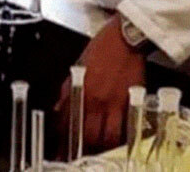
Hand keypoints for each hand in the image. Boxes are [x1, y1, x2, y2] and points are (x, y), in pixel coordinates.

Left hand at [55, 15, 145, 153]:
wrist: (126, 37)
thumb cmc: (104, 46)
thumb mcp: (79, 63)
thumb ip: (68, 87)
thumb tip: (59, 105)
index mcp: (81, 89)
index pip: (68, 120)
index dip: (63, 136)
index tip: (60, 144)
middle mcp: (97, 98)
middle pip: (87, 134)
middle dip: (81, 146)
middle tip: (78, 151)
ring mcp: (114, 102)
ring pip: (106, 137)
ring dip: (101, 146)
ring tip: (97, 150)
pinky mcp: (130, 102)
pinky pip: (124, 128)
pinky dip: (119, 137)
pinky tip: (116, 140)